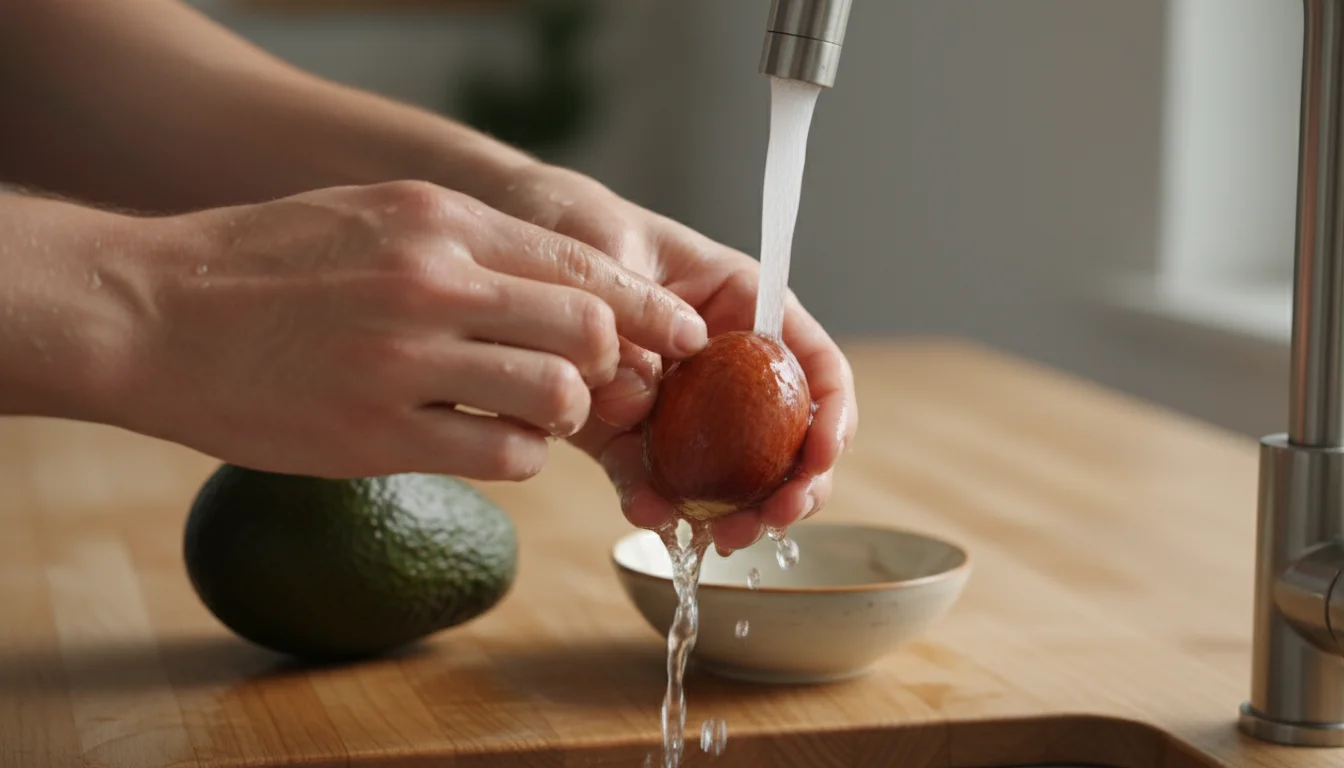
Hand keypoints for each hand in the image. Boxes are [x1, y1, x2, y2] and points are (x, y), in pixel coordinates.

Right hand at [122, 180, 707, 479]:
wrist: (151, 311)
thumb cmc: (265, 264)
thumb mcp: (377, 214)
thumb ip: (469, 243)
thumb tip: (560, 281)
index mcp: (440, 221)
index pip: (586, 265)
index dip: (650, 308)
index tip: (681, 334)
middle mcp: (434, 282)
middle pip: (591, 330)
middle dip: (617, 365)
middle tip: (602, 383)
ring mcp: (406, 361)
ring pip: (559, 396)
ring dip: (567, 415)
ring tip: (536, 416)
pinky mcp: (378, 435)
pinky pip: (505, 458)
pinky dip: (520, 458)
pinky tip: (492, 447)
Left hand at [477, 164, 858, 553]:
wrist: (511, 245)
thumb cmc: (575, 227)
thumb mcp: (609, 251)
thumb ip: (633, 311)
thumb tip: (651, 387)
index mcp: (742, 305)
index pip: (813, 362)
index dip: (833, 414)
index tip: (822, 456)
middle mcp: (724, 362)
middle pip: (788, 433)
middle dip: (793, 486)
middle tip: (775, 519)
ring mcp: (681, 404)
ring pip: (734, 472)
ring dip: (737, 512)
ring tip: (721, 539)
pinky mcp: (629, 433)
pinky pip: (656, 478)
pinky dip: (660, 505)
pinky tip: (652, 518)